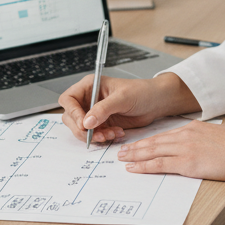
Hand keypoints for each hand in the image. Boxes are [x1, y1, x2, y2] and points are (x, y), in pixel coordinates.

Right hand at [58, 72, 197, 143]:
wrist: (156, 103)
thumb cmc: (141, 92)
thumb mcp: (122, 98)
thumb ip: (103, 109)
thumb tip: (86, 122)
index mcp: (90, 86)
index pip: (68, 99)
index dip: (72, 112)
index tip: (84, 124)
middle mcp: (89, 99)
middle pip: (71, 117)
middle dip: (82, 129)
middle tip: (97, 135)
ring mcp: (94, 112)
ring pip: (81, 129)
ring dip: (94, 135)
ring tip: (110, 134)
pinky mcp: (102, 124)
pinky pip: (94, 135)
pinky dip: (102, 138)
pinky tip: (116, 133)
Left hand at [118, 120, 224, 181]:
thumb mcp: (217, 137)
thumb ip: (202, 140)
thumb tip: (195, 148)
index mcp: (194, 128)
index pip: (165, 135)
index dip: (149, 140)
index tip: (138, 144)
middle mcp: (186, 135)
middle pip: (154, 141)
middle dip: (136, 146)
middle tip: (122, 151)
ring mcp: (185, 149)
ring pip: (153, 151)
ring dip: (135, 155)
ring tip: (122, 158)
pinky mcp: (187, 163)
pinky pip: (159, 164)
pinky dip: (144, 166)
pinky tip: (134, 168)